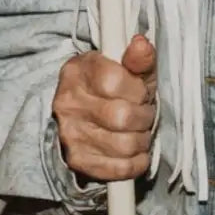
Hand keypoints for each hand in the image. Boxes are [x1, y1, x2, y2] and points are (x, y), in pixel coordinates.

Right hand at [52, 34, 157, 182]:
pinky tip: (137, 153)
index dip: (137, 90)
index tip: (141, 92)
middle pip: (121, 117)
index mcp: (79, 71)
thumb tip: (141, 44)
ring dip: (142, 140)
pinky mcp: (77, 160)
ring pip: (123, 145)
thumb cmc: (115, 87)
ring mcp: (70, 133)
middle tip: (145, 114)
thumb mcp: (129, 68)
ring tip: (140, 131)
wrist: (84, 114)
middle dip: (144, 117)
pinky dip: (135, 164)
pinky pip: (116, 169)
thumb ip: (139, 59)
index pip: (115, 82)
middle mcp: (68, 102)